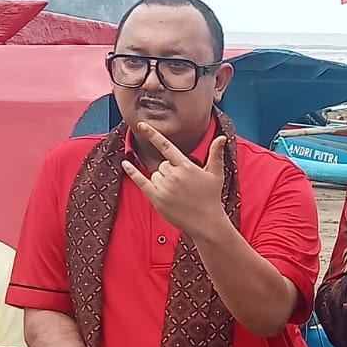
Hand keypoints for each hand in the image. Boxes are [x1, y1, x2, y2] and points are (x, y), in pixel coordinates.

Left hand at [122, 121, 230, 240]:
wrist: (206, 222)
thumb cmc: (212, 198)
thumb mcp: (216, 174)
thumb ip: (216, 154)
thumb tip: (221, 138)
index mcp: (186, 166)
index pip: (166, 146)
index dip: (153, 134)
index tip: (141, 124)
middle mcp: (173, 175)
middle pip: (162, 165)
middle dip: (170, 172)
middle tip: (183, 187)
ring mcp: (164, 187)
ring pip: (155, 175)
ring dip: (163, 181)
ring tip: (177, 194)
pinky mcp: (156, 198)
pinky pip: (141, 181)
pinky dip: (132, 172)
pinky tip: (125, 164)